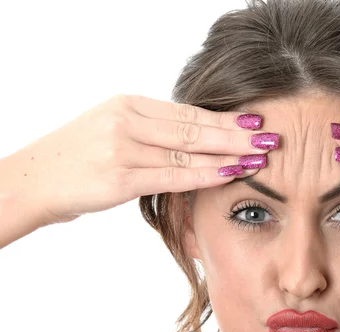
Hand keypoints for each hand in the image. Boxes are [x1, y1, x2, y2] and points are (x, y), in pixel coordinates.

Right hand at [2, 94, 277, 224]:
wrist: (29, 181)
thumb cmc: (74, 160)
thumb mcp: (111, 131)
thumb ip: (150, 132)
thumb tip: (193, 139)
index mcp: (129, 106)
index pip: (188, 112)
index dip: (225, 118)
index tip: (255, 121)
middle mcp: (128, 120)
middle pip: (195, 127)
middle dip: (237, 134)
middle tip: (272, 137)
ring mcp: (122, 147)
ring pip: (188, 150)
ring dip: (228, 154)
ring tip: (260, 156)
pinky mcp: (118, 176)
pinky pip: (172, 174)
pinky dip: (204, 174)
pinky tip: (230, 174)